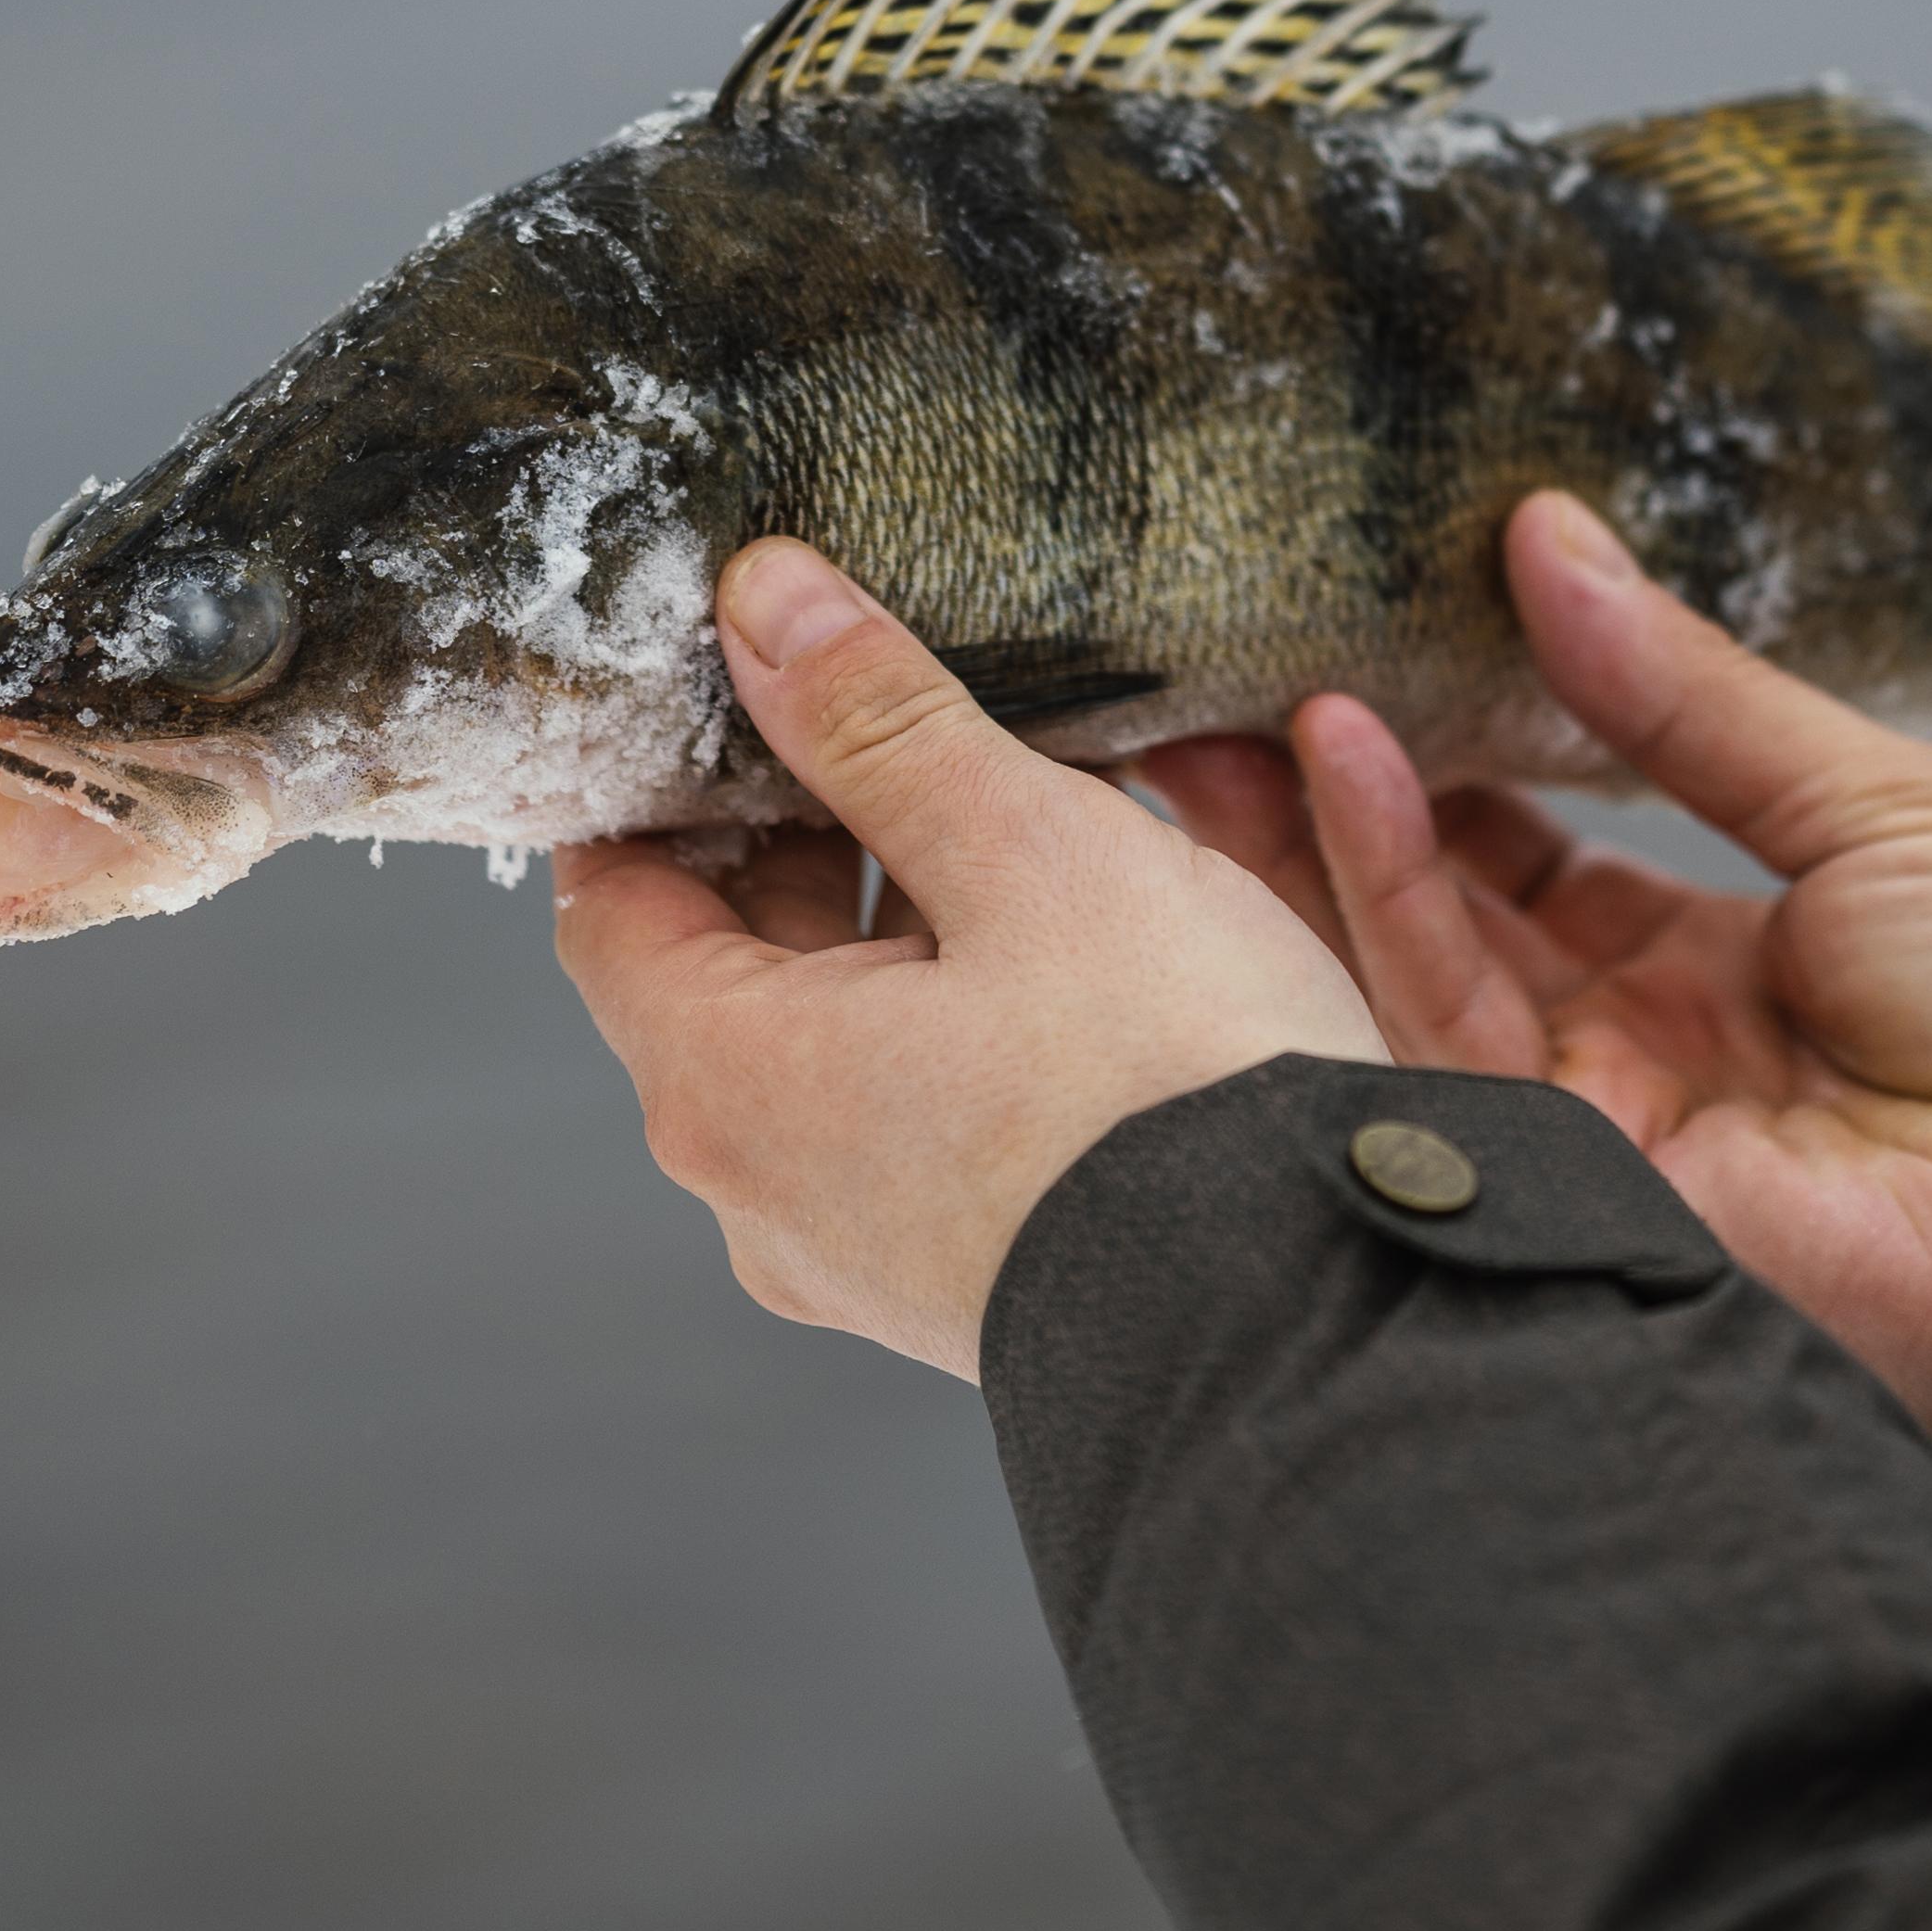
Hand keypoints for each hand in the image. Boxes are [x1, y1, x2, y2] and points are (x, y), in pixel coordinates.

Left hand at [552, 541, 1381, 1376]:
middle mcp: (768, 1191)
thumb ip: (884, 724)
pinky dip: (964, 1004)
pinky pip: (924, 1106)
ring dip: (905, 911)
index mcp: (731, 1085)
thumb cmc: (1166, 1090)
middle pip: (730, 966)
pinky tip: (1074, 927)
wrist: (1319, 1323)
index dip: (661, 779)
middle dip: (807, 826)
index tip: (729, 681)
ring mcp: (867, 1250)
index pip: (612, 902)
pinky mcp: (969, 1275)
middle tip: (898, 706)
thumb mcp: (1027, 850)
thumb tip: (765, 606)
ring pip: (842, 1033)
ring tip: (1018, 801)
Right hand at [1144, 494, 1931, 1490]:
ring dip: (1313, 818)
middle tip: (1238, 662)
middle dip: (1328, 789)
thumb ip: (1697, 699)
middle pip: (1433, 903)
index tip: (1369, 632)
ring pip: (1397, 955)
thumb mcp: (1883, 805)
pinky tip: (1334, 760)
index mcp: (1704, 966)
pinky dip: (1368, 882)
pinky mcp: (1555, 1170)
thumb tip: (1554, 543)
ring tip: (1243, 692)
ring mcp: (1575, 1119)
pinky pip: (1428, 1017)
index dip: (1443, 746)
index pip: (1525, 847)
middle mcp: (1615, 1048)